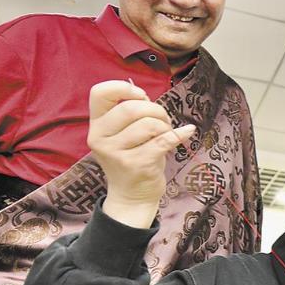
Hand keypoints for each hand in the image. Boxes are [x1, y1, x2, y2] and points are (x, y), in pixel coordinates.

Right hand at [87, 80, 195, 227]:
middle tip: (163, 121)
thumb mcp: (122, 135)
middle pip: (131, 108)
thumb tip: (144, 96)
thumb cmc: (132, 158)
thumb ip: (128, 114)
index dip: (123, 87)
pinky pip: (164, 141)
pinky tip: (187, 132)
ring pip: (149, 124)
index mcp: (96, 126)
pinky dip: (179, 134)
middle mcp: (101, 138)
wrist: (131, 197)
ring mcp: (117, 153)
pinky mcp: (137, 164)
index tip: (141, 95)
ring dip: (165, 125)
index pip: (99, 93)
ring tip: (166, 134)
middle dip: (155, 109)